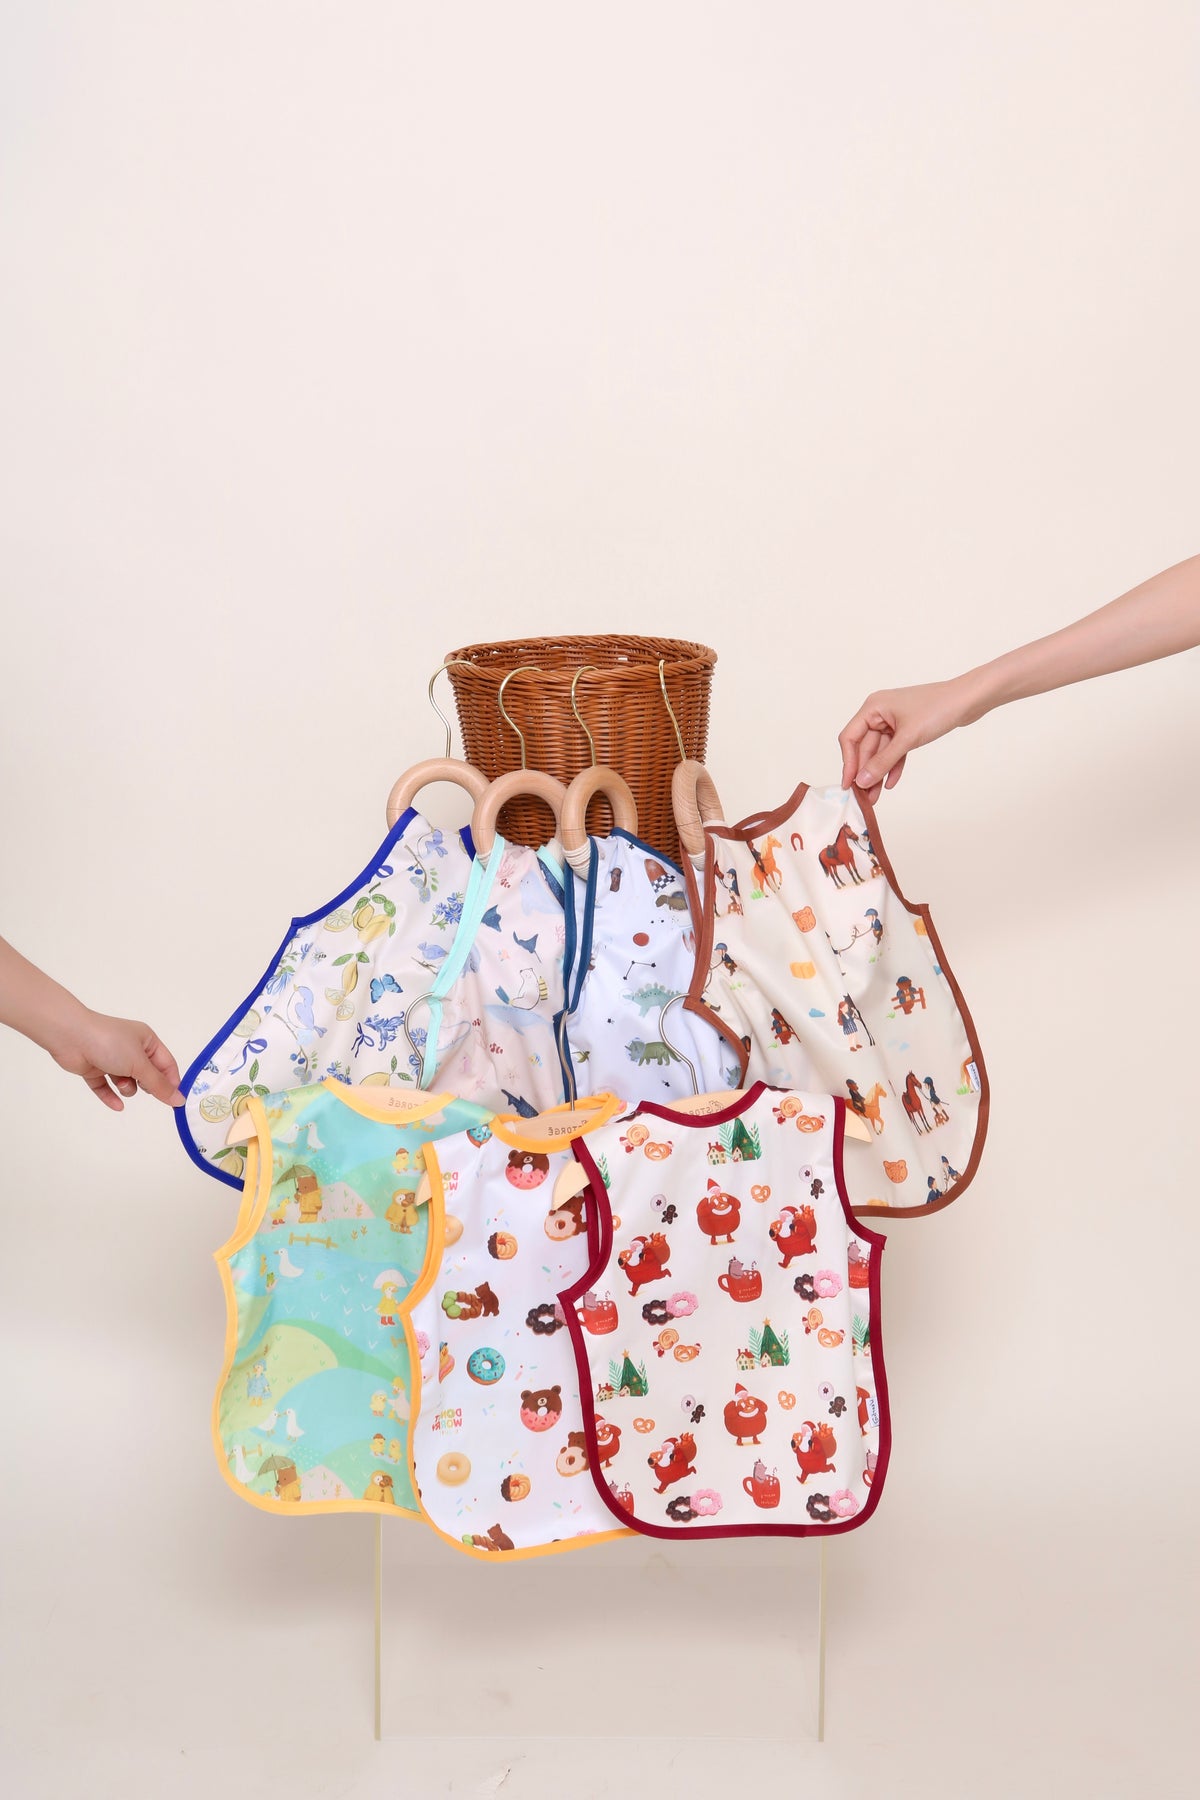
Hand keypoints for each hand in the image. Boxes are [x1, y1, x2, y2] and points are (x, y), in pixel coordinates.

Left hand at [47, 1009, 184, 1111]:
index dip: (171, 1082)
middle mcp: (130, 1049)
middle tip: (142, 1086)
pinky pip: (106, 1087)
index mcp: (146, 1041)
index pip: (166, 1064)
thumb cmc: (110, 1043)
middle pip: (147, 1075)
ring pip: (127, 1082)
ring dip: (126, 1087)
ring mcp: (111, 1059)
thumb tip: (179, 1099)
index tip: (174, 1101)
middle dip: (146, 1085)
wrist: (70, 1036)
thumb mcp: (139, 1064)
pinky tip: (117, 1106)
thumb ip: (159, 1084)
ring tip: (121, 1083)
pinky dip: (111, 1096)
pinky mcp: (94, 1069)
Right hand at [838, 678, 976, 801]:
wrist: (968, 700)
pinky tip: (891, 783)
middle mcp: (880, 713)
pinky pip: (895, 751)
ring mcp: (894, 722)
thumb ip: (883, 761)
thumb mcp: (907, 738)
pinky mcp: (908, 729)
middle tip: (864, 796)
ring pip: (880, 752)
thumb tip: (862, 780)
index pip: (850, 737)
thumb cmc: (938, 708)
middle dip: (865, 772)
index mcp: (873, 707)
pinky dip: (893, 766)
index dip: (848, 762)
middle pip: (865, 747)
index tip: (849, 784)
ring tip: (875, 796)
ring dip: (878, 773)